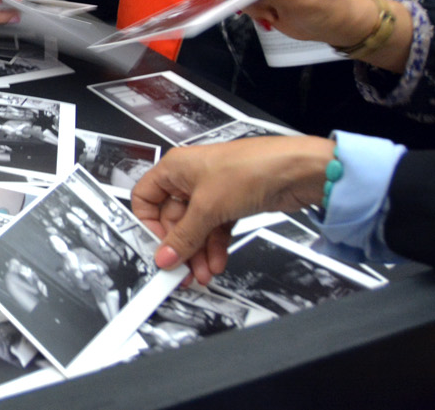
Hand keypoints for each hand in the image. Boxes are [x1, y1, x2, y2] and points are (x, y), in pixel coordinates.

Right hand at [132, 136, 333, 284]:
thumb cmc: (250, 168)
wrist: (296, 171)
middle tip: (182, 271)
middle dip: (179, 247)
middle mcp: (190, 179)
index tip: (157, 249)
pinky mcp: (232, 204)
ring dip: (198, 253)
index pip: (146, 199)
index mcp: (174, 168)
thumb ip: (184, 236)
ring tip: (202, 273)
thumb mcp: (208, 207)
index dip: (148, 225)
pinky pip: (215, 230)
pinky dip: (215, 247)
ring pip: (195, 228)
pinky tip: (217, 262)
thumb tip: (165, 255)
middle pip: (173, 219)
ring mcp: (212, 192)